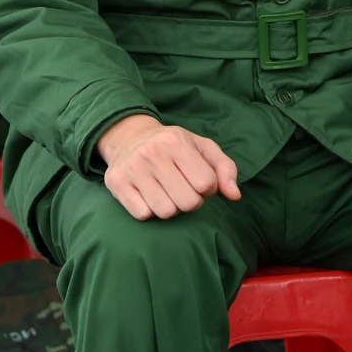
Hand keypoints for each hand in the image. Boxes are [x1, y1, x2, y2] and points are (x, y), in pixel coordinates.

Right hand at [97, 114, 241, 220]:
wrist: (128, 136)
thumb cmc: (173, 146)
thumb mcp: (202, 147)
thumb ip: (225, 168)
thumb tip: (235, 195)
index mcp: (177, 142)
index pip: (206, 183)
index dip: (208, 188)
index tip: (199, 181)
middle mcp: (153, 153)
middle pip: (188, 202)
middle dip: (191, 201)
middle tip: (183, 189)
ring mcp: (133, 168)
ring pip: (166, 211)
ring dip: (171, 208)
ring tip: (167, 192)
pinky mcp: (117, 183)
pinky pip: (143, 215)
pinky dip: (149, 210)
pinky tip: (149, 195)